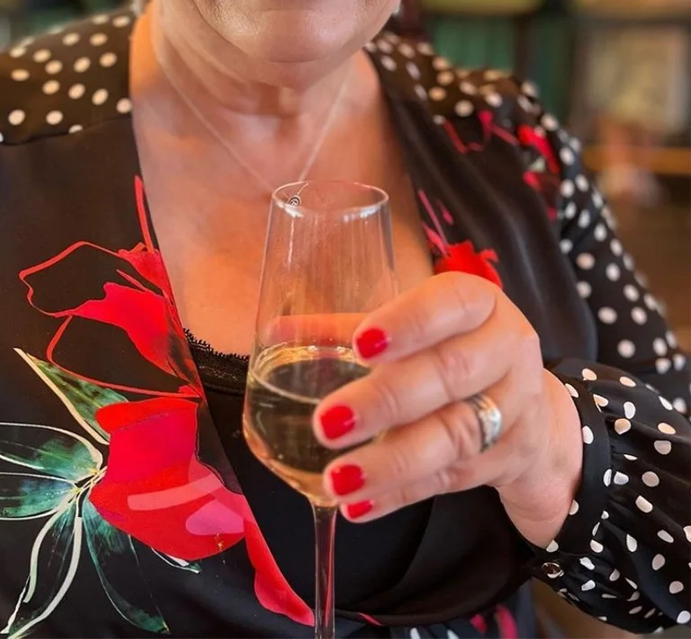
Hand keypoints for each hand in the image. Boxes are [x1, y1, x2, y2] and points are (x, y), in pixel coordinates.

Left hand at [311, 272, 583, 546]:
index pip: (452, 303)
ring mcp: (514, 410)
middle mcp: (507, 352)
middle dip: (385, 400)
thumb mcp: (418, 327)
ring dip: (390, 461)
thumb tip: (276, 330)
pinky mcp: (506, 461)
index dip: (409, 322)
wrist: (532, 408)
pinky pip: (450, 480)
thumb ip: (351, 328)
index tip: (362, 344)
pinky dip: (400, 494)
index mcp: (481, 304)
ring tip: (337, 478)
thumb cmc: (455, 348)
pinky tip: (358, 505)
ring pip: (453, 437)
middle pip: (449, 375)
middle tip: (326, 422)